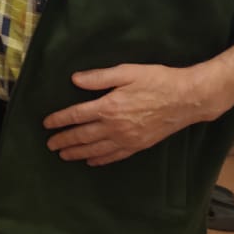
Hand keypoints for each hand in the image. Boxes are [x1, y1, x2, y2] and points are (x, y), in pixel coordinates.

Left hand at [43, 63, 214, 165]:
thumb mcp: (127, 71)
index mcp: (109, 106)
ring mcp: (127, 139)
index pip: (76, 115)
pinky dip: (100, 160)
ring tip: (63, 155)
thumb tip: (75, 80)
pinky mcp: (138, 145)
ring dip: (77, 153)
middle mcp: (114, 126)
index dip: (59, 120)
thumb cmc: (157, 80)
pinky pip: (115, 156)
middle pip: (82, 136)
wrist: (187, 99)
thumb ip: (99, 77)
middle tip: (50, 144)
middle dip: (64, 140)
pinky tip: (91, 161)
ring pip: (95, 149)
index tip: (46, 124)